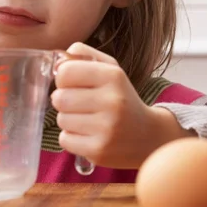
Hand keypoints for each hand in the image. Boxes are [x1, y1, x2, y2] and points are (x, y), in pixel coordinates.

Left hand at [51, 42, 190, 168]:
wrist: (148, 136)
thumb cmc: (121, 98)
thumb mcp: (110, 70)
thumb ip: (84, 55)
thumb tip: (59, 59)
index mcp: (113, 76)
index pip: (65, 72)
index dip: (63, 78)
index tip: (72, 83)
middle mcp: (112, 101)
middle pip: (59, 98)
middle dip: (64, 101)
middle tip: (79, 104)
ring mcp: (106, 128)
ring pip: (61, 120)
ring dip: (68, 120)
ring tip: (87, 120)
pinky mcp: (99, 151)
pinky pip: (64, 140)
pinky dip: (71, 138)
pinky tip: (88, 135)